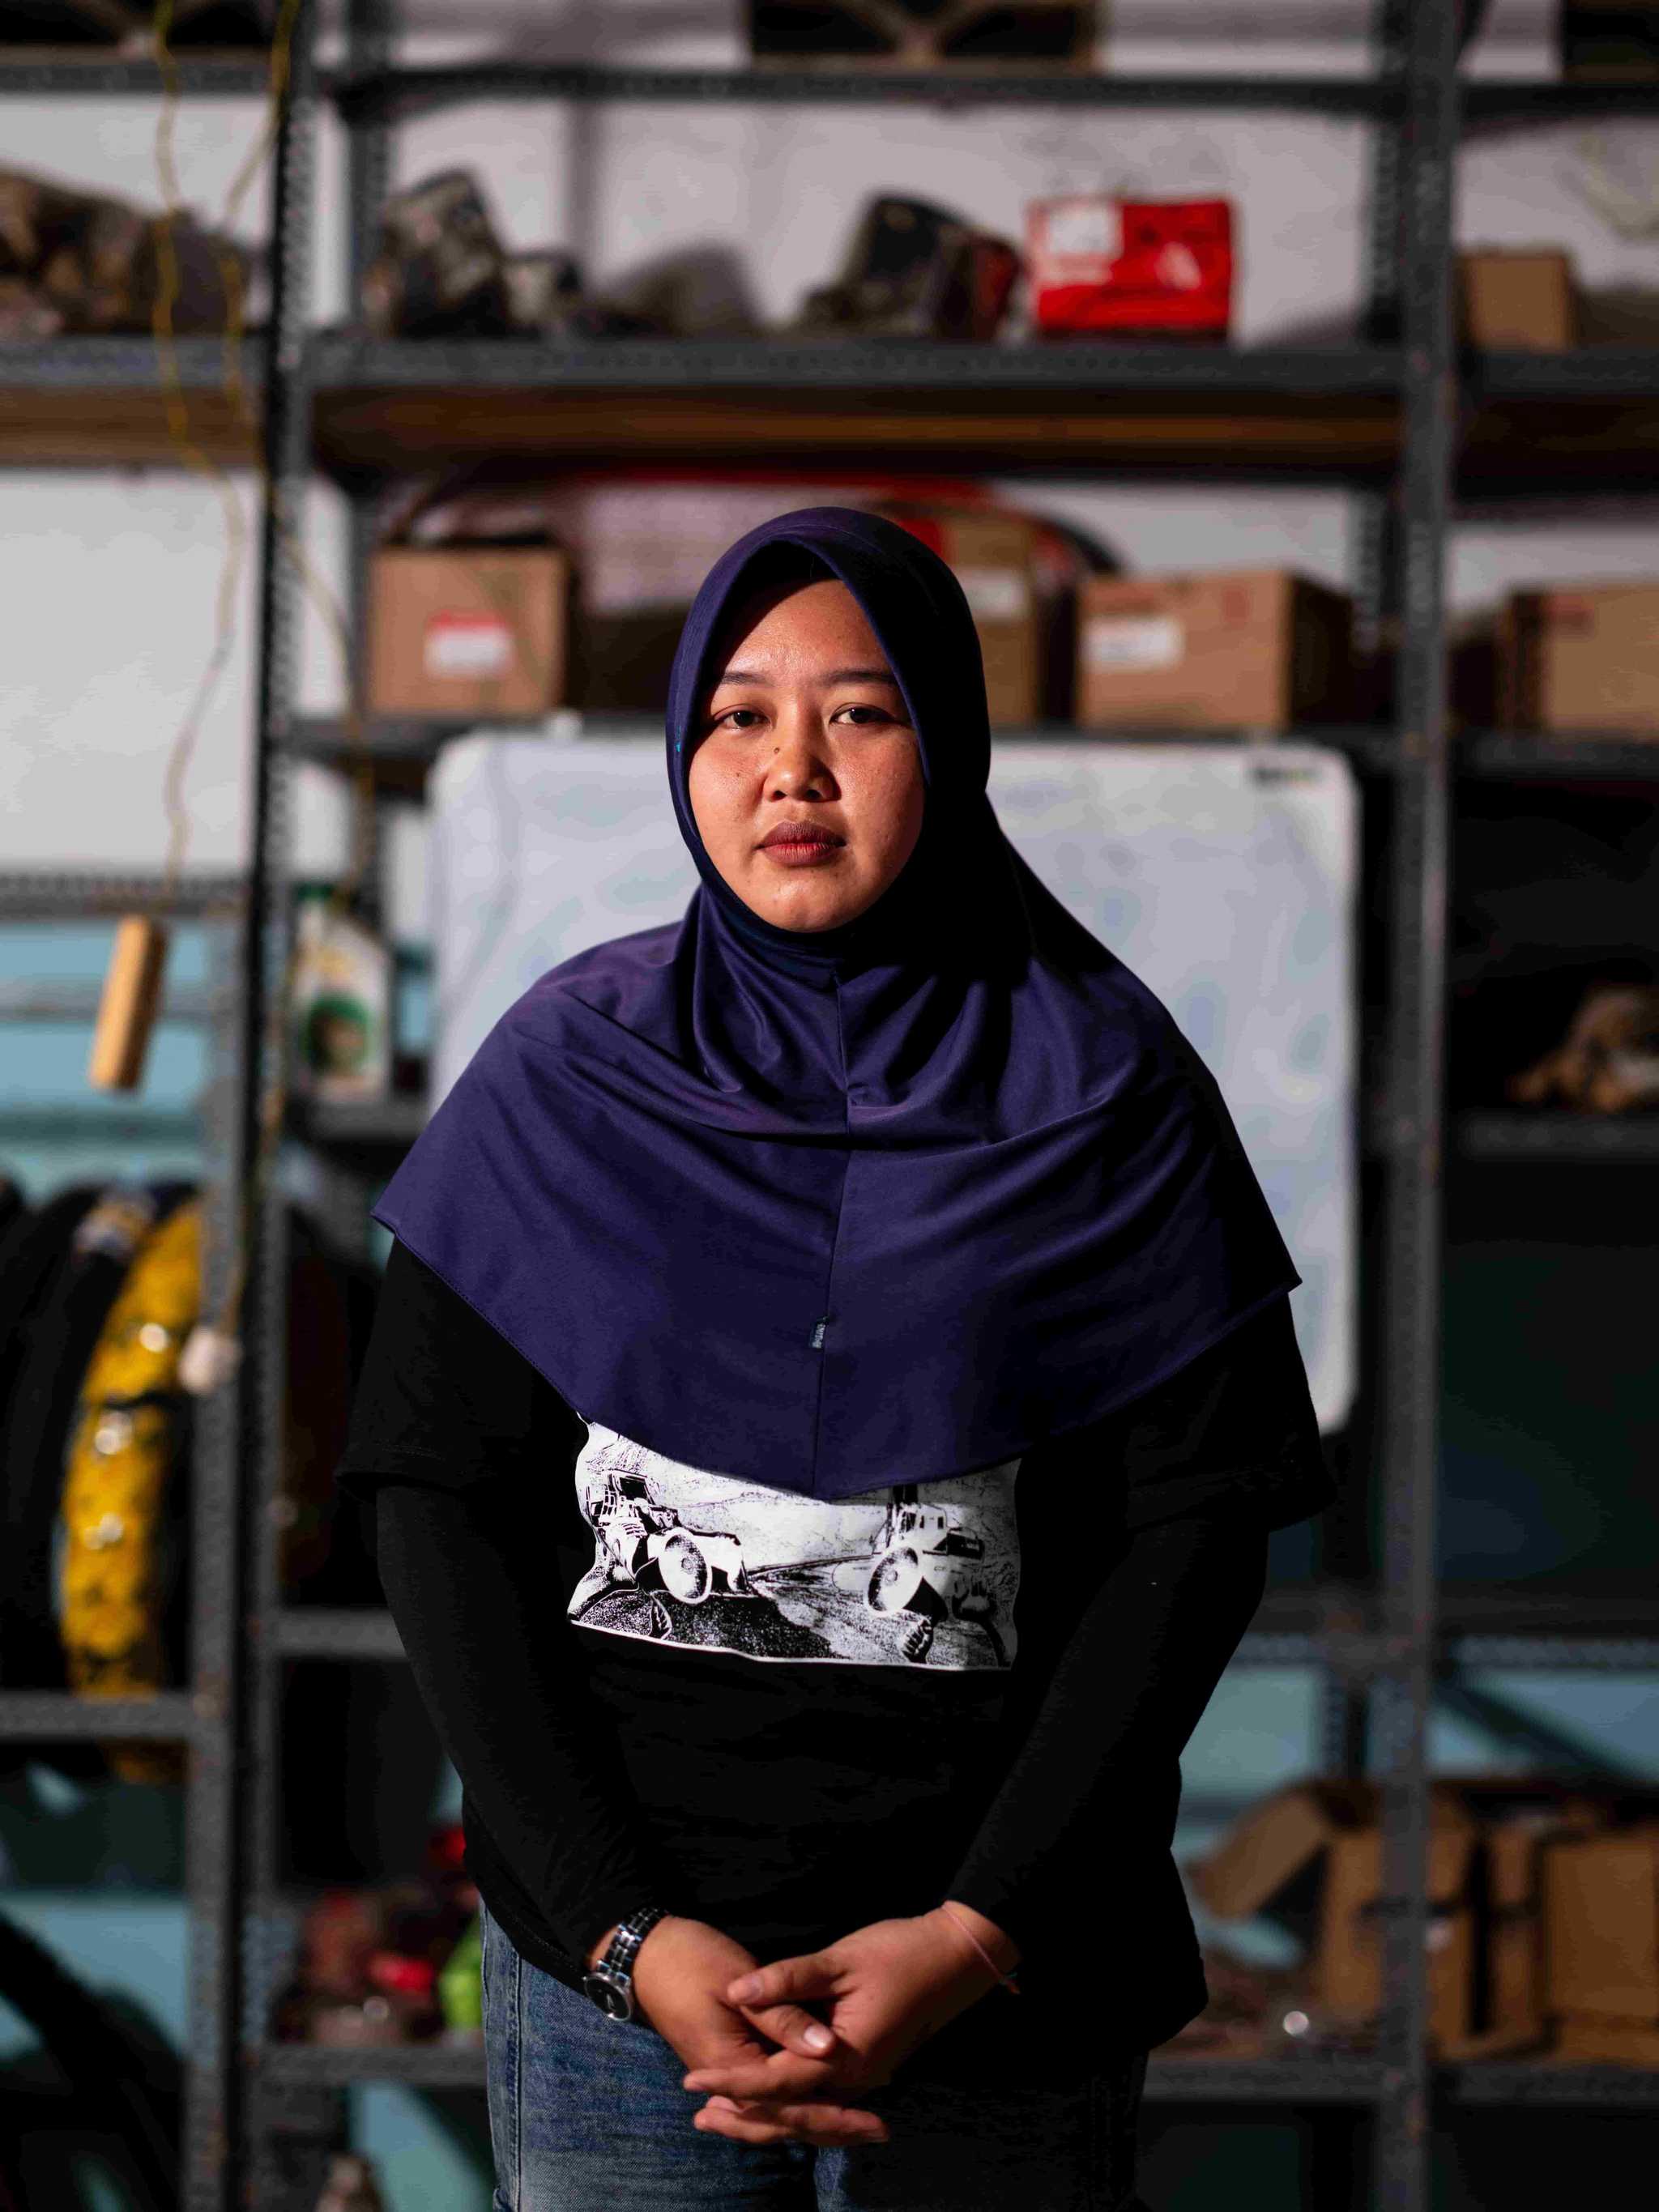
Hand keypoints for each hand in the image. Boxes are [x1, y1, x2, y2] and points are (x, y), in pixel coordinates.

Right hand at [587, 1916, 888, 2148]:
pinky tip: (813, 2102)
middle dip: (832, 2126)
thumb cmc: (690, 1961)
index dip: (835, 2115)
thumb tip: (826, 2048)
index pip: (790, 2103)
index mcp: (733, 2065)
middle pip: (784, 2117)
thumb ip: (783, 2017)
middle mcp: (729, 2080)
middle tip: (879, 2131)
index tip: (876, 2122)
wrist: (646, 1954)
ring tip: (856, 2125)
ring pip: (774, 2110)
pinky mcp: (726, 2058)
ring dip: (814, 2118)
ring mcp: (725, 2071)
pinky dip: (791, 2103)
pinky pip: (764, 2094)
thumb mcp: (738, 1983)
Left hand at [681, 1902, 1018, 2144]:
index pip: (775, 2083)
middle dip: (743, 2115)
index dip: (731, 2080)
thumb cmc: (899, 1952)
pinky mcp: (866, 2065)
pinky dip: (788, 2102)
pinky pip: (820, 2098)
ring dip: (764, 2114)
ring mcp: (863, 2077)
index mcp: (845, 2059)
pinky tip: (765, 2092)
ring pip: (805, 2112)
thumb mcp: (840, 1960)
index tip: (691, 2079)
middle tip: (697, 2116)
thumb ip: (788, 1980)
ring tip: (720, 2112)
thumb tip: (736, 1990)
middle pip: (789, 2114)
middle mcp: (853, 2080)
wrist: (956, 1957)